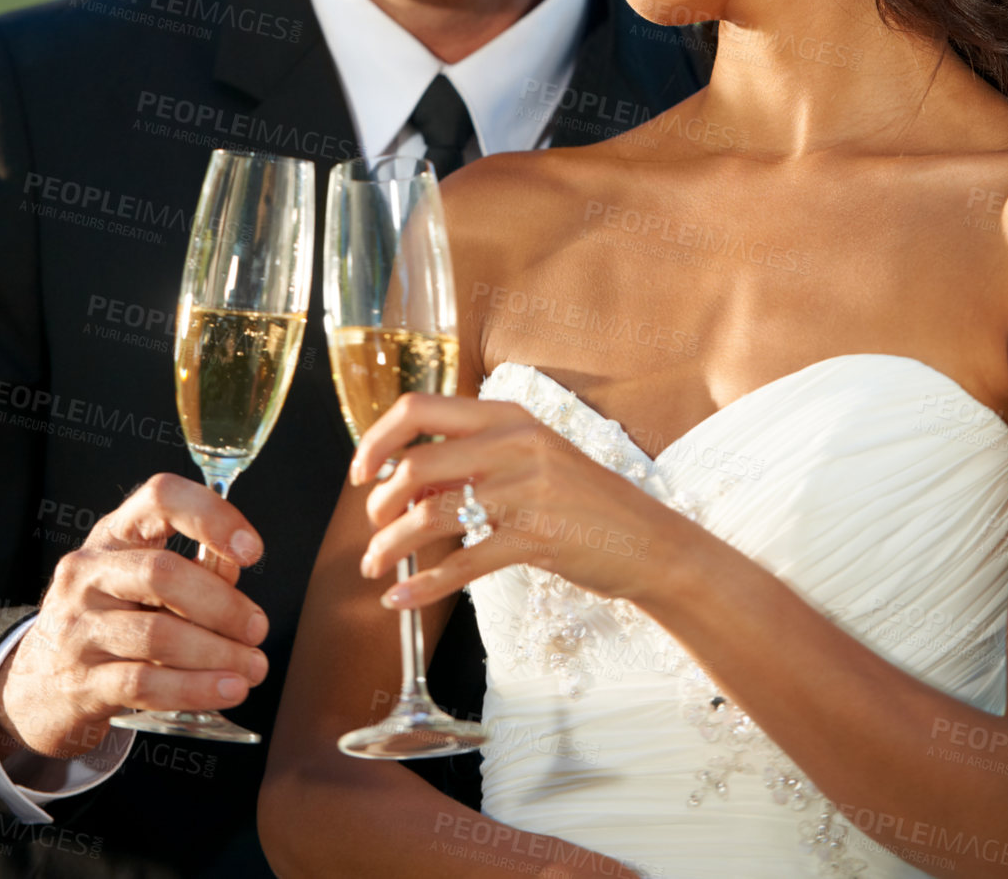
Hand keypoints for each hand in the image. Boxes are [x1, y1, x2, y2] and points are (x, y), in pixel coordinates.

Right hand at [0, 474, 268, 763]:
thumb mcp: (142, 583)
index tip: (251, 550)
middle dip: (222, 604)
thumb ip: (194, 569)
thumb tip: (235, 565)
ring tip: (252, 668)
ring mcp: (78, 628)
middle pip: (163, 574)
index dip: (212, 517)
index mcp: (113, 535)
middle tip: (258, 629)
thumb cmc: (108, 620)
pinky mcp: (79, 682)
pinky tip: (227, 691)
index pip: (160, 497)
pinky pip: (143, 684)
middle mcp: (88, 573)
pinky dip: (195, 688)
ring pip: (158, 635)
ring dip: (217, 654)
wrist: (37, 685)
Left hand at [350, 393, 671, 611]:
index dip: (377, 439)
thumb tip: (405, 481)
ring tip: (376, 568)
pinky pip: (462, 563)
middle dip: (380, 503)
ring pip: (432, 515)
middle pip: (416, 464)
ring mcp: (527, 491)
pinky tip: (401, 600)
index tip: (360, 473)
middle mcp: (514, 444)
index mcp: (507, 416)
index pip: (420, 407)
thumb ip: (472, 461)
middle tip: (373, 529)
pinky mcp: (537, 539)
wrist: (647, 540)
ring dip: (391, 546)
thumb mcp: (529, 459)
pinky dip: (422, 586)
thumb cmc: (581, 499)